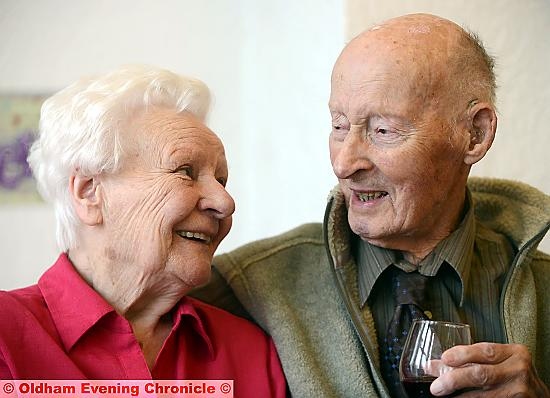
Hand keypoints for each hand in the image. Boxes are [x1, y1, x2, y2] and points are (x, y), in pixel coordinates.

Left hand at [429, 342, 549, 396]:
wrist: (540, 396)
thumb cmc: (516, 374)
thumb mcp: (503, 360)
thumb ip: (477, 358)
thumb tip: (441, 362)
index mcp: (514, 353)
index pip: (485, 350)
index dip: (462, 354)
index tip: (444, 358)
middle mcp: (518, 370)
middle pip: (480, 374)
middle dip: (453, 379)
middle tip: (436, 386)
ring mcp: (519, 391)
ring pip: (482, 394)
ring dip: (458, 395)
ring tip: (441, 393)